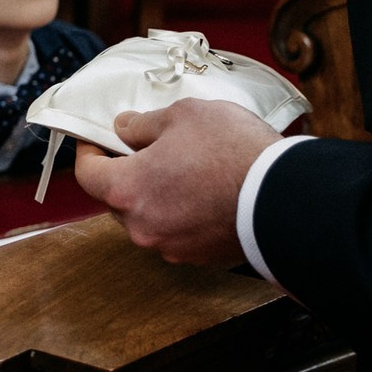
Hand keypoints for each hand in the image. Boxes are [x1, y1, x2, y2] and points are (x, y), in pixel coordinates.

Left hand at [74, 100, 282, 266]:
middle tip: (147, 148)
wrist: (283, 196)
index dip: (89, 151)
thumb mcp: (183, 115)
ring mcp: (171, 247)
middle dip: (127, 173)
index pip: (87, 175)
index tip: (96, 138)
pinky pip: (178, 230)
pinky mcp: (200, 257)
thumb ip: (143, 124)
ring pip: (149, 217)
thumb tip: (124, 129)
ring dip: (156, 195)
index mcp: (128, 190)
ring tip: (184, 167)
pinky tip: (205, 190)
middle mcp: (142, 227)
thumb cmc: (231, 150)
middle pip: (118, 199)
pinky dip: (183, 212)